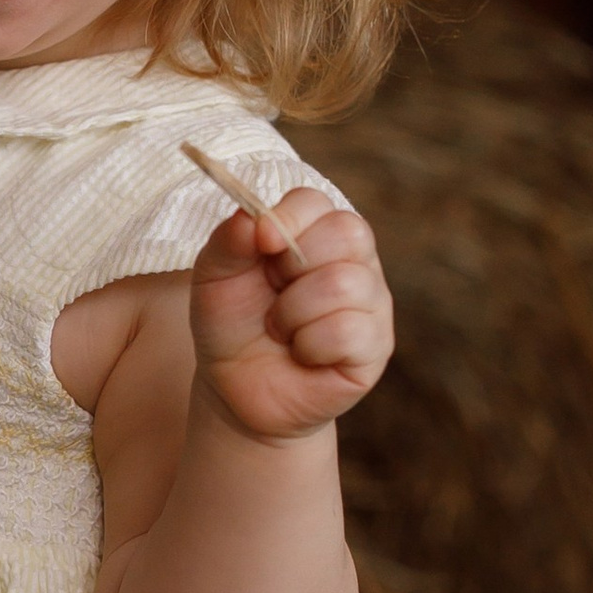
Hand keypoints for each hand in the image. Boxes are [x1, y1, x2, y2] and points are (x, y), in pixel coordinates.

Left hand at [189, 191, 391, 443]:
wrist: (236, 391)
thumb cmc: (232, 326)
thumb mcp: (215, 279)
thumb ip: (228, 241)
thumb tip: (252, 218)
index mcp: (315, 232)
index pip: (315, 201)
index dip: (288, 217)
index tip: (260, 242)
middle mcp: (354, 260)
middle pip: (346, 232)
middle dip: (293, 268)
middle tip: (274, 295)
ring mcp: (371, 302)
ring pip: (345, 283)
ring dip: (294, 313)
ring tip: (281, 330)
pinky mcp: (377, 345)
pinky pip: (348, 330)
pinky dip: (310, 345)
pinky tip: (303, 354)